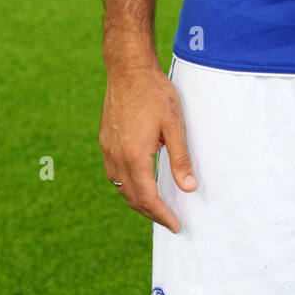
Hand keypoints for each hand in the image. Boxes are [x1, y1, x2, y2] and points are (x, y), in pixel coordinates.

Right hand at [99, 61, 196, 230]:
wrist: (128, 69)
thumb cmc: (154, 92)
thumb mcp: (174, 124)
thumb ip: (180, 158)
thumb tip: (189, 188)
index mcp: (135, 156)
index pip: (148, 197)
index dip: (162, 214)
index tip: (175, 225)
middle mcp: (117, 157)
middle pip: (132, 197)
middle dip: (151, 212)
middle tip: (168, 220)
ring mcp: (108, 149)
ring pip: (120, 186)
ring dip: (137, 200)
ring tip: (156, 205)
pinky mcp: (105, 140)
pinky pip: (114, 173)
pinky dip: (126, 185)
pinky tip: (138, 181)